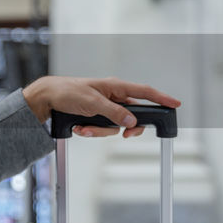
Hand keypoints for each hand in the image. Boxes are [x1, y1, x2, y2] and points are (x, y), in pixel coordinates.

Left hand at [22, 76, 180, 137]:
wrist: (47, 99)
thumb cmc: (68, 92)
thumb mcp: (92, 103)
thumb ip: (114, 112)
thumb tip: (132, 120)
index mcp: (115, 87)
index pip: (144, 92)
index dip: (161, 98)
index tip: (175, 104)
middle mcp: (113, 96)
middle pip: (133, 116)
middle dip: (126, 128)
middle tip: (125, 135)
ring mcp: (105, 108)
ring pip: (115, 126)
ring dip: (99, 131)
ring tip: (83, 128)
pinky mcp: (97, 116)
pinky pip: (102, 129)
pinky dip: (91, 131)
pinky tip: (79, 128)